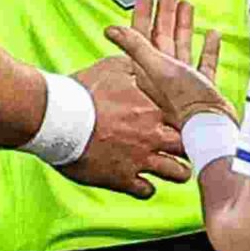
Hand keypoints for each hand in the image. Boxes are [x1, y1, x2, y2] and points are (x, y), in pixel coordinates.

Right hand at [52, 55, 189, 199]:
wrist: (57, 117)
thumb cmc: (83, 89)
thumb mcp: (113, 67)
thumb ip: (136, 64)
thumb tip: (147, 60)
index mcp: (154, 108)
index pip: (190, 119)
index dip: (192, 121)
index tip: (187, 122)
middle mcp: (153, 134)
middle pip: (190, 147)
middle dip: (190, 148)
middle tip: (184, 148)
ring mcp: (140, 158)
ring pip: (178, 173)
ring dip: (176, 171)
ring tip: (171, 168)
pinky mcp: (123, 178)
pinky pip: (147, 191)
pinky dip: (147, 188)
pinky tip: (142, 182)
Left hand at [105, 0, 232, 128]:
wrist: (210, 128)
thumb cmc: (183, 101)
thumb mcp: (158, 68)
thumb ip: (135, 47)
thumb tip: (110, 29)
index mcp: (152, 68)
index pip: (143, 34)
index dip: (144, 13)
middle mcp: (166, 73)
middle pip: (163, 35)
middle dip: (166, 11)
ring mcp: (185, 80)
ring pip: (183, 44)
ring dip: (185, 24)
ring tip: (187, 4)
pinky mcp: (204, 87)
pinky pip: (205, 62)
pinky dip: (208, 47)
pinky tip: (212, 34)